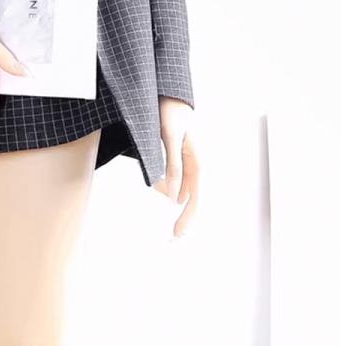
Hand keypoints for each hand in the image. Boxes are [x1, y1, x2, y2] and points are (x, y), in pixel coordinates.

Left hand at [154, 97, 198, 237]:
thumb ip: (172, 166)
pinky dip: (172, 192)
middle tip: (174, 238)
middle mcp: (198, 163)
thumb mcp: (169, 138)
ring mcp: (192, 162)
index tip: (178, 234)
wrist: (170, 93)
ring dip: (178, 205)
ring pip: (187, 192)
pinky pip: (181, 182)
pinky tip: (161, 192)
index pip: (196, 197)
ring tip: (165, 211)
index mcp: (198, 159)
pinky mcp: (184, 160)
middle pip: (195, 198)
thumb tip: (173, 198)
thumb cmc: (170, 112)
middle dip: (185, 218)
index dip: (188, 217)